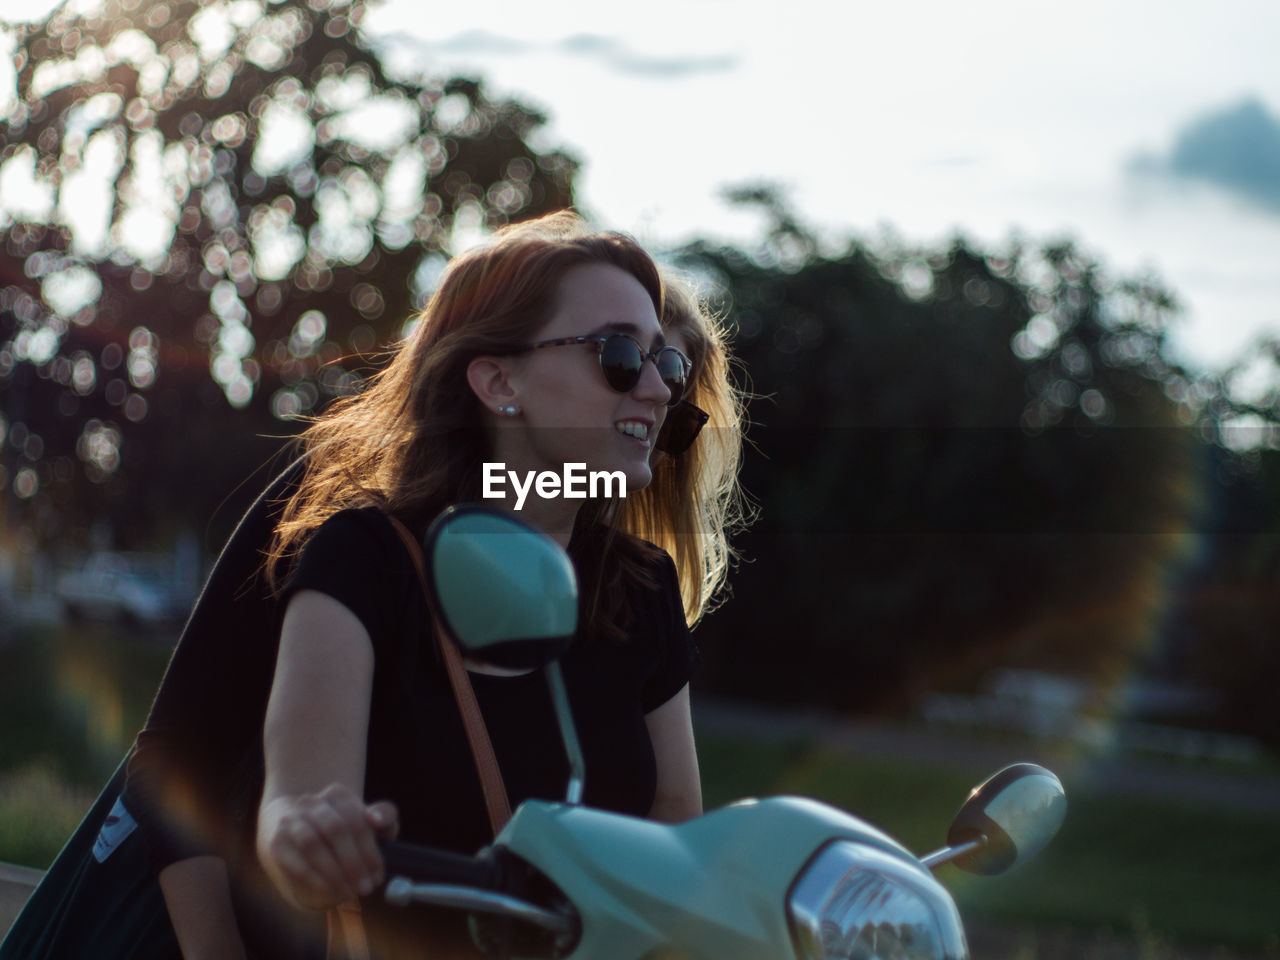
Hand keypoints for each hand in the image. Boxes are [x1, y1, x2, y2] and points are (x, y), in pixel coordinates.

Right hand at [257, 783, 397, 909]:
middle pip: (336, 829)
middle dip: (354, 863)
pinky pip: (293, 860)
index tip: (378, 876)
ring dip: (334, 871)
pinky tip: (328, 890)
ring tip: (348, 892)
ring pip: (312, 843)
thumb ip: (384, 816)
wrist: (297, 833)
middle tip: (365, 888)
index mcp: (338, 794)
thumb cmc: (343, 832)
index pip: (358, 820)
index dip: (370, 852)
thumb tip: (375, 818)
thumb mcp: (368, 823)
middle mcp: (312, 802)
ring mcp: (291, 820)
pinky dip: (313, 877)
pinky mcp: (277, 842)